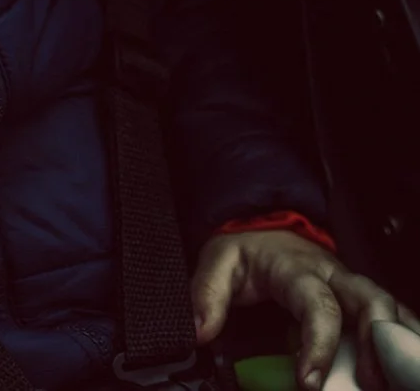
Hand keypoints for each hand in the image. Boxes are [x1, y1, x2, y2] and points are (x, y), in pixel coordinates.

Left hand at [191, 230, 419, 390]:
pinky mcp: (361, 299)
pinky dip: (405, 338)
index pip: (317, 304)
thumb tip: (200, 332)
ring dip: (398, 344)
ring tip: (393, 381)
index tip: (309, 382)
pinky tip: (405, 368)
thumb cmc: (247, 250)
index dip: (319, 344)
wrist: (264, 225)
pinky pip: (395, 315)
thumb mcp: (218, 263)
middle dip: (377, 345)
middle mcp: (333, 276)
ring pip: (390, 308)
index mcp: (298, 269)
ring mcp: (352, 287)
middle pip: (371, 302)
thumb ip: (207, 295)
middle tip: (369, 385)